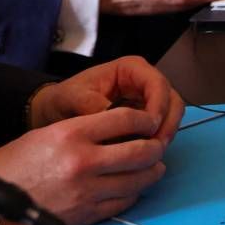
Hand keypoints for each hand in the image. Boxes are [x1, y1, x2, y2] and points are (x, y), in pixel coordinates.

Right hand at [0, 104, 169, 224]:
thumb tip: (120, 128)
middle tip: (156, 145)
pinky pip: (125, 202)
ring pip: (140, 179)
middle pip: (142, 151)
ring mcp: (88, 190)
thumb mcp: (46, 133)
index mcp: (71, 134)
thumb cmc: (13, 165)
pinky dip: (134, 192)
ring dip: (151, 172)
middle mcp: (83, 161)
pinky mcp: (87, 214)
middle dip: (155, 147)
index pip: (126, 120)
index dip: (145, 120)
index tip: (149, 121)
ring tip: (152, 166)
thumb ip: (85, 129)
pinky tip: (132, 186)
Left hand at [28, 55, 184, 146]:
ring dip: (166, 133)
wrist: (53, 112)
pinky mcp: (144, 117)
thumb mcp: (73, 98)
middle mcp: (143, 81)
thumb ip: (96, 106)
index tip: (149, 129)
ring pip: (171, 114)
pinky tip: (145, 154)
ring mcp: (146, 100)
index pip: (158, 84)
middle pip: (171, 99)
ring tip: (152, 153)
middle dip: (168, 123)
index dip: (159, 106)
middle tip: (157, 146)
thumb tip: (119, 124)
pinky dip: (157, 140)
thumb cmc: (62, 99)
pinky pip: (160, 127)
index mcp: (130, 69)